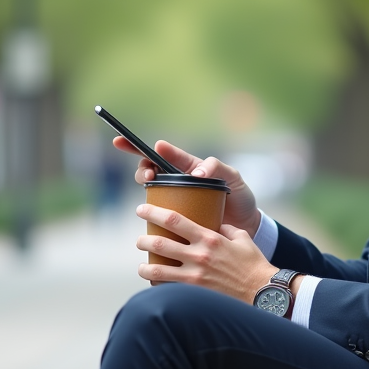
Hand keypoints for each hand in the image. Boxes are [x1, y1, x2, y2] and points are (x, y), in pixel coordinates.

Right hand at [112, 136, 260, 234]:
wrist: (246, 226)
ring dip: (143, 187)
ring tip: (148, 189)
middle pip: (150, 170)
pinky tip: (150, 218)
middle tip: (148, 176)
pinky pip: (158, 216)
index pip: (162, 154)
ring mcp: (177, 200)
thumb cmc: (240, 198)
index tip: (123, 142)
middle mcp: (179, 182)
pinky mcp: (177, 220)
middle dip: (141, 169)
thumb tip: (195, 173)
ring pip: (150, 191)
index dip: (140, 147)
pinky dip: (151, 216)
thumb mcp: (233, 177)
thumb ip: (216, 167)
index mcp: (189, 167)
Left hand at [135, 203, 276, 302]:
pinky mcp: (194, 293)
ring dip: (145, 267)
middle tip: (140, 240)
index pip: (174, 220)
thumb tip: (214, 224)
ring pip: (157, 270)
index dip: (153, 213)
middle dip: (143, 240)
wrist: (263, 293)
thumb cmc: (254, 264)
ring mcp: (194, 276)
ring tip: (142, 266)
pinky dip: (159, 285)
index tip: (141, 210)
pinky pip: (168, 288)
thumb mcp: (242, 238)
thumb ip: (225, 229)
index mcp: (209, 238)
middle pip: (159, 243)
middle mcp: (198, 256)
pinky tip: (157, 284)